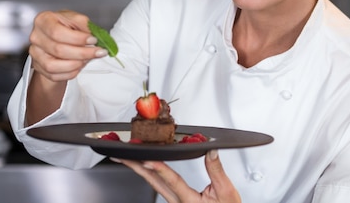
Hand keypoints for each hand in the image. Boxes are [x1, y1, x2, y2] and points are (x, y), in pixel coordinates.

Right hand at [28, 10, 106, 81]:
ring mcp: (35, 54)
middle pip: (58, 50)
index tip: (93, 39)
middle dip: (82, 53)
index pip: (57, 32)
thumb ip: (85, 25)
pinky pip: (55, 76)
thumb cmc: (65, 26)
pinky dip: (71, 72)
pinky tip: (80, 65)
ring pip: (53, 66)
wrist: (57, 37)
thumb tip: (95, 35)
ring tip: (88, 59)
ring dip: (75, 64)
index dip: (77, 38)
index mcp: (43, 20)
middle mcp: (36, 37)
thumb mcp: (76, 19)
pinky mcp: (39, 67)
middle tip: (98, 52)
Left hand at [115, 150, 240, 202]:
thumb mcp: (227, 192)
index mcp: (190, 201)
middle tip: (122, 155)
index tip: (148, 160)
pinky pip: (158, 186)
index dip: (160, 169)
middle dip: (137, 167)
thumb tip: (210, 151)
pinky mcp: (174, 200)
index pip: (173, 181)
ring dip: (140, 170)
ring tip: (127, 158)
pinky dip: (150, 173)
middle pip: (154, 182)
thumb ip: (216, 171)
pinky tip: (144, 166)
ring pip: (154, 184)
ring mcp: (174, 202)